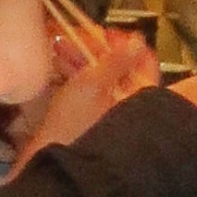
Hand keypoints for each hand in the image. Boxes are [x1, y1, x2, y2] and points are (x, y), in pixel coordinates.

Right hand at [21, 35, 158, 163]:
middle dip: (98, 50)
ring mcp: (114, 116)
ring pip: (104, 80)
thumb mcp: (92, 84)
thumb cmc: (74, 122)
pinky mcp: (94, 123)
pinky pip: (91, 93)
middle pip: (121, 69)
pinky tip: (58, 65)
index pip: (145, 62)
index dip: (126, 43)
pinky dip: (78, 77)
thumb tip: (138, 41)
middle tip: (76, 35)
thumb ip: (116, 61)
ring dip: (84, 60)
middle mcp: (133, 107)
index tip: (105, 33)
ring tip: (60, 45)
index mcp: (142, 98)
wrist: (52, 164)